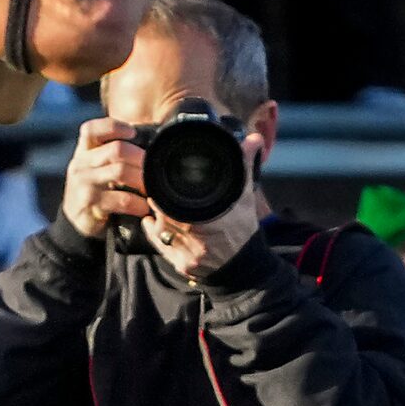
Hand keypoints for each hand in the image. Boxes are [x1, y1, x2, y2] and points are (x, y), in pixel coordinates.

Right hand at [59, 117, 150, 238]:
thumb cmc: (95, 189)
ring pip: (120, 171)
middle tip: (155, 168)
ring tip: (153, 188)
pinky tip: (144, 207)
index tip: (133, 133)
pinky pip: (122, 199)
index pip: (92, 129)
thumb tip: (151, 142)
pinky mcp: (90, 204)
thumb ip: (114, 153)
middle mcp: (81, 164)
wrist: (77, 220)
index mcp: (84, 151)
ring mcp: (84, 183)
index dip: (114, 127)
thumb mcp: (97, 167)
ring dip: (142, 180)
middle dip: (141, 158)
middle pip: (116, 149)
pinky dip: (138, 203)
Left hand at [139, 132, 264, 282]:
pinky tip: (151, 222)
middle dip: (160, 203)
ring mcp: (188, 254)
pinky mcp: (181, 265)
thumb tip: (254, 139)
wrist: (246, 266)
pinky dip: (153, 233)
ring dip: (157, 217)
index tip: (161, 184)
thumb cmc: (244, 228)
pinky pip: (159, 246)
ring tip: (158, 205)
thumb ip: (245, 165)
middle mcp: (196, 239)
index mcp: (210, 219)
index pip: (174, 204)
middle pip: (164, 215)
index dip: (164, 194)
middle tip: (158, 192)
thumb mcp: (244, 195)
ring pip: (160, 230)